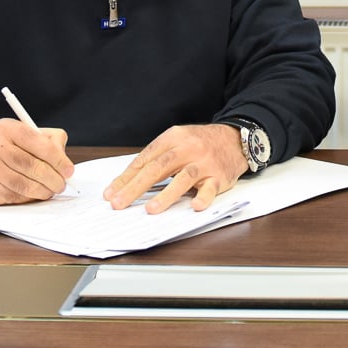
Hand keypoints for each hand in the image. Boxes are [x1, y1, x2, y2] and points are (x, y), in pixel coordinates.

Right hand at [0, 119, 72, 204]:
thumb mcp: (18, 132)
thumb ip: (46, 140)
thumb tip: (65, 163)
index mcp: (6, 129)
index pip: (40, 145)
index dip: (59, 160)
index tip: (69, 170)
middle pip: (34, 167)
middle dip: (54, 179)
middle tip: (62, 184)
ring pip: (26, 186)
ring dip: (44, 191)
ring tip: (50, 190)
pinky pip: (15, 197)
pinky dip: (28, 197)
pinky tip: (32, 193)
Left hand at [103, 124, 247, 213]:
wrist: (235, 139)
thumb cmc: (201, 144)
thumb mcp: (177, 142)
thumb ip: (156, 159)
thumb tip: (126, 183)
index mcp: (173, 138)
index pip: (145, 159)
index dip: (126, 177)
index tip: (111, 193)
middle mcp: (188, 148)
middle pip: (159, 167)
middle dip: (136, 187)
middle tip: (119, 203)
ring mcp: (205, 162)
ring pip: (183, 177)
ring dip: (166, 194)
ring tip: (151, 209)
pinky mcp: (219, 176)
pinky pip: (211, 188)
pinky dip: (203, 197)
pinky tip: (195, 206)